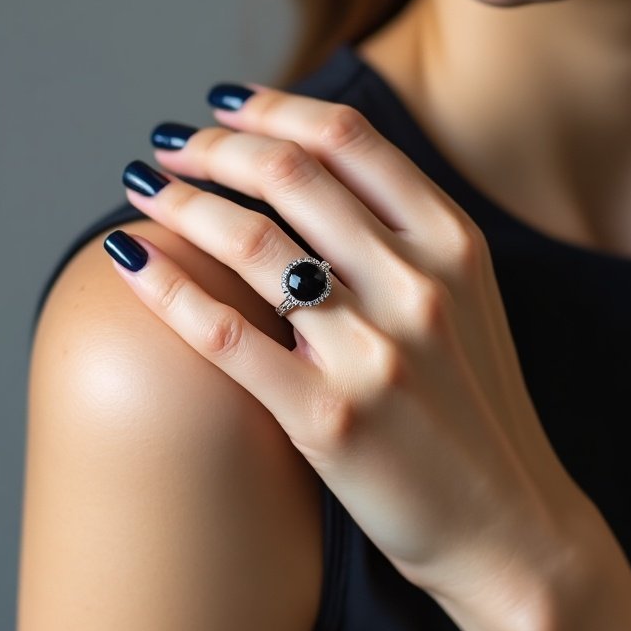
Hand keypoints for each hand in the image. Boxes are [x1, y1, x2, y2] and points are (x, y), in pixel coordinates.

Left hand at [108, 86, 597, 630]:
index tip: (223, 105)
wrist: (505, 525)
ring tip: (142, 191)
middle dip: (214, 146)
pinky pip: (227, 338)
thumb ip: (405, 235)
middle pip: (291, 176)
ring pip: (252, 244)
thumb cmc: (474, 408)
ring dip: (181, 203)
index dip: (273, 108)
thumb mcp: (467, 301)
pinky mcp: (330, 420)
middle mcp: (418, 286)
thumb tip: (311, 173)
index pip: (348, 140)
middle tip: (169, 146)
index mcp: (455, 245)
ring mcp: (375, 354)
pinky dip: (167, 290)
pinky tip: (125, 262)